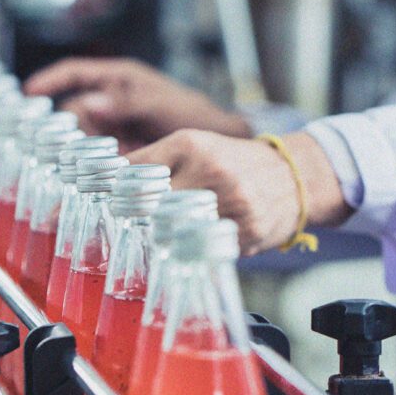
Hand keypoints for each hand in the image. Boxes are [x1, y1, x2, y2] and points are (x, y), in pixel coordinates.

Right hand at [24, 57, 249, 150]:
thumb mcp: (160, 104)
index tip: (29, 93)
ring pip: (81, 135)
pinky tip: (88, 178)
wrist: (221, 143)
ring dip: (76, 151)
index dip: (51, 81)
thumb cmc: (193, 113)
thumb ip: (125, 103)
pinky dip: (90, 166)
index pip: (75, 72)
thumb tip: (89, 102)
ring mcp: (115, 125)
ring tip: (72, 167)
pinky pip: (95, 156)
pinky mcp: (120, 150)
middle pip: (74, 111)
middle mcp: (112, 100)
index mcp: (119, 79)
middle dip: (65, 129)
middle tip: (56, 149)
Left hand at [127, 129, 350, 254]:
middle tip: (128, 225)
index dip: (114, 192)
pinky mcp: (246, 229)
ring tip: (159, 237)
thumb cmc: (232, 161)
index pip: (133, 172)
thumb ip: (154, 161)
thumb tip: (108, 184)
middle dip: (134, 218)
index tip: (103, 202)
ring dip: (161, 239)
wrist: (292, 174)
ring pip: (174, 231)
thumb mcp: (194, 145)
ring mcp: (229, 200)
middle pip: (149, 204)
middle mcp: (208, 168)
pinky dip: (192, 250)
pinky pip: (204, 248)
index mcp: (188, 144)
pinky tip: (190, 246)